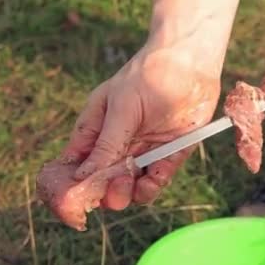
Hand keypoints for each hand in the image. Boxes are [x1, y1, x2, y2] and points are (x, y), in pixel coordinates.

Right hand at [56, 0, 238, 211]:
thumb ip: (106, 143)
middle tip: (114, 192)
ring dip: (132, 193)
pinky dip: (155, 183)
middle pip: (105, 182)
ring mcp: (144, 150)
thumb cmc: (147, 76)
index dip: (75, 186)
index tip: (76, 201)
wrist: (190, 63)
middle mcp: (118, 144)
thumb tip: (82, 177)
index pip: (78, 165)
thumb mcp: (120, 108)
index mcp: (97, 130)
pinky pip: (158, 178)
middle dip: (108, 193)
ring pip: (132, 186)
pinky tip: (155, 177)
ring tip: (136, 186)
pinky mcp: (170, 153)